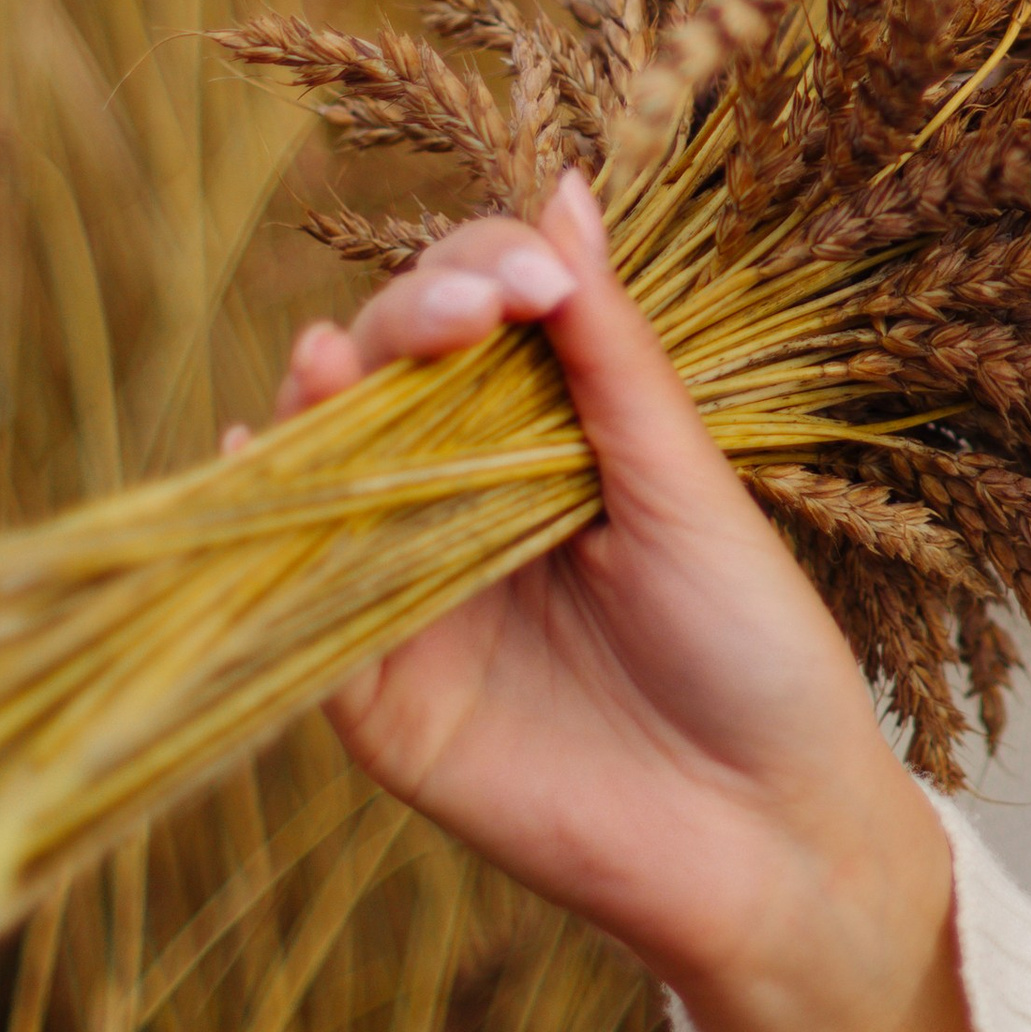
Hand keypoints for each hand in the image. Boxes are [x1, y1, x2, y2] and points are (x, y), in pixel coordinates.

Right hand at [268, 172, 948, 1031]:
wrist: (771, 843)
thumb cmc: (755, 653)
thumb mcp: (687, 488)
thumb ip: (611, 355)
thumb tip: (559, 188)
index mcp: (549, 437)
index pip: (475, 315)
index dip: (480, 273)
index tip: (527, 274)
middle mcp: (466, 499)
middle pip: (387, 376)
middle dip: (406, 323)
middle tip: (459, 317)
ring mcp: (415, 593)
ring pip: (328, 475)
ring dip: (320, 407)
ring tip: (334, 356)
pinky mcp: (380, 699)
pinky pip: (300, 610)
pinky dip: (270, 536)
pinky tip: (259, 461)